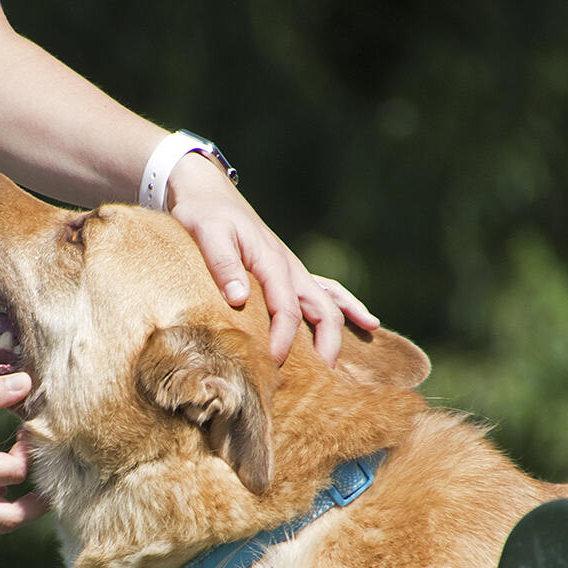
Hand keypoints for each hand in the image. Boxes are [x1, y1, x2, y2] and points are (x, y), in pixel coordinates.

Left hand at [165, 155, 378, 364]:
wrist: (206, 189)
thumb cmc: (203, 213)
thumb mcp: (207, 235)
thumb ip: (224, 266)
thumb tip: (240, 300)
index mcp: (272, 262)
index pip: (287, 309)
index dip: (283, 340)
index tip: (273, 364)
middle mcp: (288, 266)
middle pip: (322, 310)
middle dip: (327, 344)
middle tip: (324, 378)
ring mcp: (291, 268)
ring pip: (328, 301)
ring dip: (342, 328)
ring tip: (350, 357)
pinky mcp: (285, 269)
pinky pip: (323, 290)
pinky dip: (343, 306)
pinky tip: (364, 322)